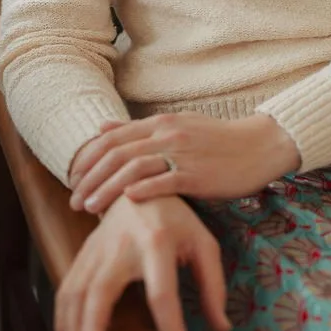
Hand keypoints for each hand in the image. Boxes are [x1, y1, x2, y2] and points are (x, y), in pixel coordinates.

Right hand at [54, 192, 230, 330]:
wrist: (140, 182)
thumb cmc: (176, 219)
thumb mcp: (203, 244)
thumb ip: (213, 286)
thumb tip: (221, 328)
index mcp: (158, 242)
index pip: (162, 293)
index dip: (170, 329)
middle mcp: (122, 245)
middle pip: (102, 292)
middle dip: (92, 329)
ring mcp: (98, 247)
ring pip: (77, 290)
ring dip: (71, 328)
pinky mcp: (84, 251)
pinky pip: (68, 285)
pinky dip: (62, 316)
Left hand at [67, 112, 299, 215]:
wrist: (258, 146)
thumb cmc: (217, 140)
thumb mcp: (176, 127)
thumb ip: (138, 129)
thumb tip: (102, 127)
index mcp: (159, 123)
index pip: (112, 138)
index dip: (88, 159)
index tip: (72, 180)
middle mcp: (166, 134)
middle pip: (117, 153)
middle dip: (91, 177)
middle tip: (74, 200)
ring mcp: (182, 153)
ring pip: (134, 167)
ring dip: (108, 188)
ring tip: (90, 207)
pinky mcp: (198, 174)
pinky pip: (166, 180)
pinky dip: (144, 190)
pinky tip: (127, 202)